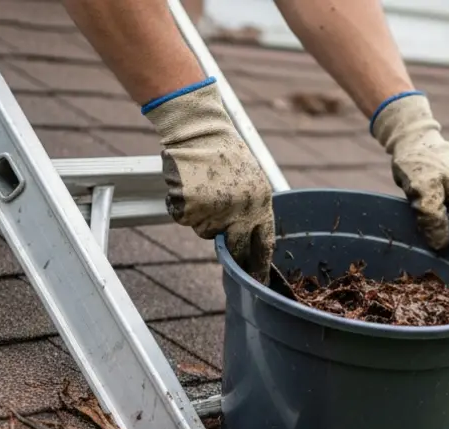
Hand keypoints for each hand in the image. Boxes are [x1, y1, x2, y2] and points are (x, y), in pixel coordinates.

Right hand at [144, 79, 274, 274]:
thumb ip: (252, 209)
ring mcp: (215, 211)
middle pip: (235, 248)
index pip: (264, 243)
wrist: (199, 131)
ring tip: (204, 190)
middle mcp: (240, 211)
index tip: (258, 278)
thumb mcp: (251, 181)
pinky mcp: (191, 208)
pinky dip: (183, 207)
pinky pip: (185, 219)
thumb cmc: (224, 153)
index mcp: (261, 204)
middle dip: (230, 252)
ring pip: (206, 232)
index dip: (260, 263)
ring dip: (202, 218)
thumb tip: (249, 242)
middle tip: (226, 248)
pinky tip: (189, 186)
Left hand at [371, 93, 448, 250]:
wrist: (409, 136)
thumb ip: (433, 217)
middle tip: (427, 253)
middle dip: (447, 240)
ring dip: (437, 230)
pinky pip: (442, 212)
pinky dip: (431, 220)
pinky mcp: (445, 190)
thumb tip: (441, 245)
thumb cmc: (417, 161)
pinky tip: (418, 224)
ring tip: (420, 239)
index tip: (445, 260)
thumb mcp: (423, 189)